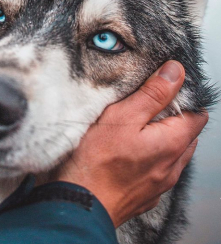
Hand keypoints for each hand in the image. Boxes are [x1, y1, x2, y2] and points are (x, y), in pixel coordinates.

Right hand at [55, 61, 207, 226]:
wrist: (80, 204)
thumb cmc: (97, 161)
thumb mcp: (123, 116)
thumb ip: (153, 93)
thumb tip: (175, 72)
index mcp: (172, 143)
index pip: (197, 115)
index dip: (183, 99)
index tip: (161, 92)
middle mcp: (172, 166)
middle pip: (186, 135)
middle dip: (172, 118)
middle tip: (144, 109)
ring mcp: (161, 183)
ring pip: (173, 154)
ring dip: (162, 139)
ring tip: (136, 131)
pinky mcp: (146, 194)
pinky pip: (159, 170)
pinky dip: (152, 158)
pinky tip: (130, 154)